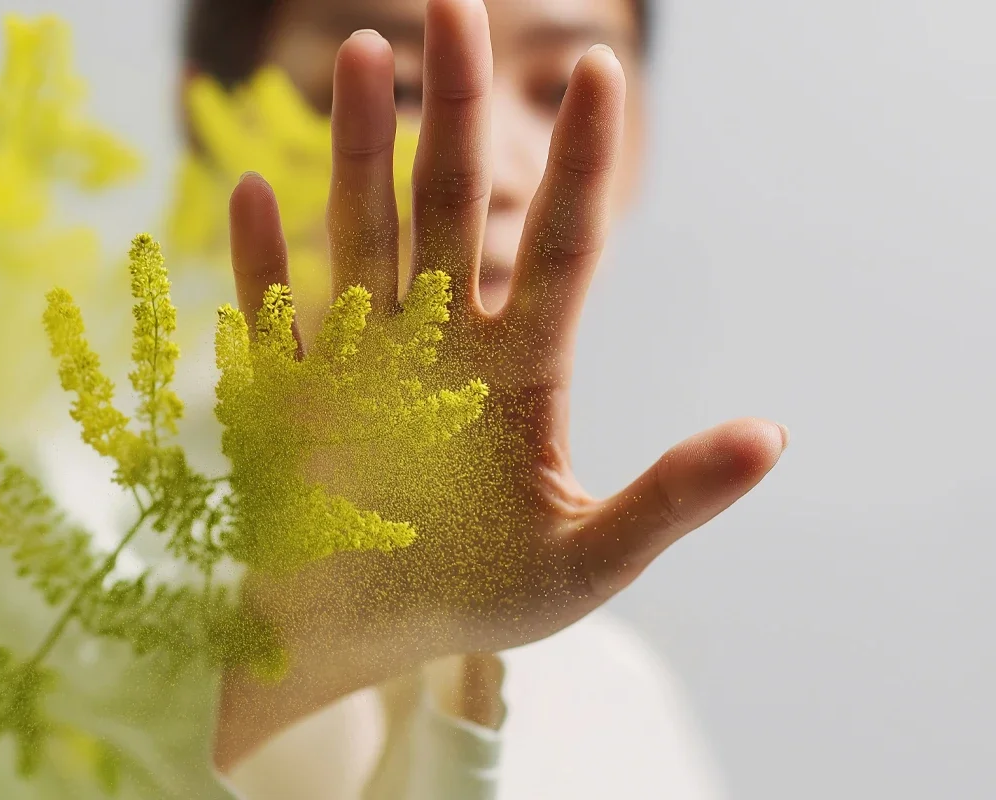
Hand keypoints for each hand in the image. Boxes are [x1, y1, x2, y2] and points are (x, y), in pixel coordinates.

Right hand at [214, 0, 786, 768]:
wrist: (356, 642)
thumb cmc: (474, 600)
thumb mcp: (584, 563)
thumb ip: (668, 499)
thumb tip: (773, 436)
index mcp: (521, 370)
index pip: (561, 246)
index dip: (579, 162)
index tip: (598, 72)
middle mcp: (443, 342)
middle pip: (453, 205)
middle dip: (457, 107)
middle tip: (457, 4)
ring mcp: (360, 360)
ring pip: (362, 232)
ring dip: (360, 148)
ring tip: (366, 53)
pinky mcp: (287, 394)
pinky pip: (270, 314)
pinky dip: (261, 262)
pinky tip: (256, 194)